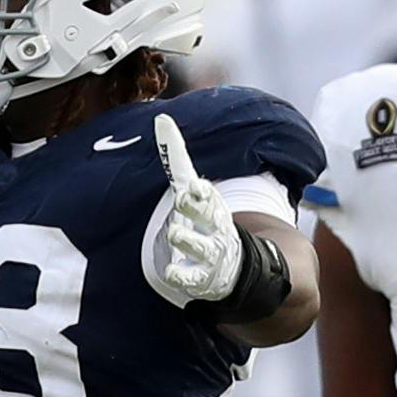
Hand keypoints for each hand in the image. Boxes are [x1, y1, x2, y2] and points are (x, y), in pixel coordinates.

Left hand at [145, 113, 242, 307]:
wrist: (236, 265)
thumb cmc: (206, 220)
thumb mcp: (193, 190)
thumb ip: (177, 159)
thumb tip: (160, 118)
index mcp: (211, 206)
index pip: (208, 196)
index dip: (201, 191)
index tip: (195, 184)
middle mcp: (214, 228)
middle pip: (207, 216)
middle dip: (196, 208)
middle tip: (184, 198)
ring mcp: (211, 253)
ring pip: (199, 246)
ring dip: (187, 239)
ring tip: (176, 233)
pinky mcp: (204, 278)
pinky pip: (191, 278)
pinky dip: (182, 275)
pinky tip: (172, 271)